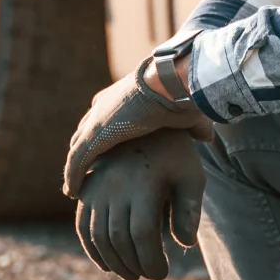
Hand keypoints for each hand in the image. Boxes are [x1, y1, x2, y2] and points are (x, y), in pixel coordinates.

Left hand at [61, 63, 213, 196]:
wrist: (170, 86)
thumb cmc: (182, 96)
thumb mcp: (189, 113)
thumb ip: (195, 127)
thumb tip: (207, 138)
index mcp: (124, 97)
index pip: (106, 117)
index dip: (104, 136)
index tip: (106, 152)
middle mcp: (105, 106)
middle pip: (86, 133)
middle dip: (84, 152)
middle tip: (87, 172)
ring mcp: (97, 121)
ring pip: (78, 149)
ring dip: (75, 169)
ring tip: (74, 189)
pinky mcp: (94, 134)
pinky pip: (76, 162)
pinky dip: (73, 177)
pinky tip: (72, 193)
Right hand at [74, 131, 208, 279]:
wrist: (144, 122)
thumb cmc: (175, 156)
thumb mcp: (191, 177)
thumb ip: (189, 210)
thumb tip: (184, 244)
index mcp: (144, 183)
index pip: (143, 233)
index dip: (151, 260)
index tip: (163, 274)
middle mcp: (115, 185)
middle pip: (119, 238)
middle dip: (134, 264)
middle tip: (149, 275)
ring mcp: (97, 188)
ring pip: (98, 235)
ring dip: (113, 262)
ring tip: (132, 274)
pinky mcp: (87, 190)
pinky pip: (82, 226)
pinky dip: (92, 250)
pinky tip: (108, 265)